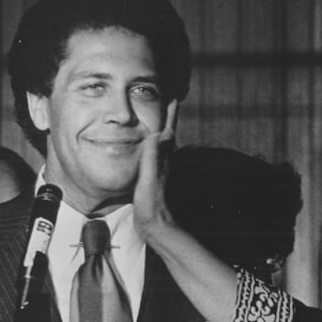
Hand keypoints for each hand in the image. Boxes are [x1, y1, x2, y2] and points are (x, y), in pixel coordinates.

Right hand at [134, 100, 177, 238]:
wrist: (155, 225)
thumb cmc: (151, 203)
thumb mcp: (149, 179)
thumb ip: (152, 158)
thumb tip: (158, 134)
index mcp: (162, 158)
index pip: (167, 130)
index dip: (170, 113)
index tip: (173, 95)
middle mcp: (163, 160)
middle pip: (167, 131)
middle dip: (167, 115)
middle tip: (167, 98)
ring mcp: (159, 168)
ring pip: (161, 141)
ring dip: (160, 126)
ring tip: (158, 114)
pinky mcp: (152, 175)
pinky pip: (153, 152)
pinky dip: (151, 142)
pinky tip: (147, 144)